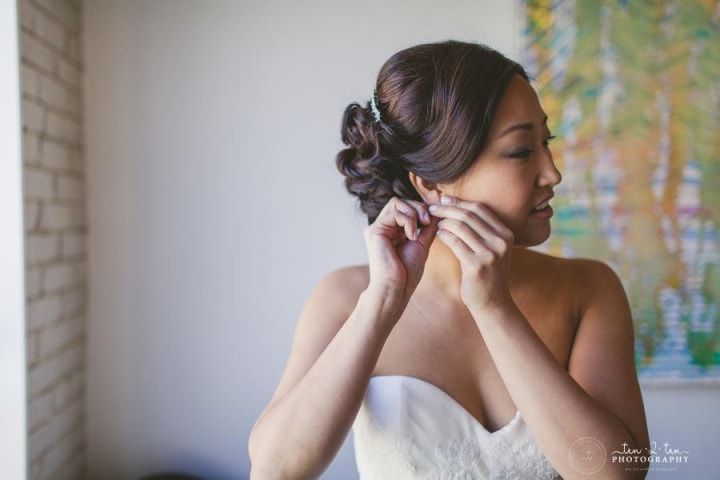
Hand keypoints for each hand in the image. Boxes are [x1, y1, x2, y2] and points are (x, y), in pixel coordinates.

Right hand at [364, 197, 438, 303]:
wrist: (396, 288)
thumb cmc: (407, 273)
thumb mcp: (422, 244)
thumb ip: (427, 227)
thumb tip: (436, 211)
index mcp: (392, 230)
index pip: (406, 206)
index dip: (421, 208)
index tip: (433, 218)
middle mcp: (383, 227)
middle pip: (400, 201)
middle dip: (418, 207)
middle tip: (427, 221)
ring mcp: (377, 228)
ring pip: (397, 202)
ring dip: (414, 213)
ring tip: (418, 231)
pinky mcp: (374, 231)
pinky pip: (394, 213)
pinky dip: (408, 221)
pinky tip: (410, 237)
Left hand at [429, 195, 514, 311]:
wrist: (493, 303)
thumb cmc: (487, 274)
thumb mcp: (491, 249)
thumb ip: (480, 230)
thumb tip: (455, 205)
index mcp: (506, 234)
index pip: (480, 209)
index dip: (459, 202)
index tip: (443, 200)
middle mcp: (501, 241)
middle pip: (469, 215)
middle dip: (447, 209)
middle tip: (431, 208)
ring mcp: (490, 253)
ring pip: (461, 227)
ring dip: (443, 221)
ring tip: (433, 222)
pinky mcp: (477, 265)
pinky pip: (455, 242)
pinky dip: (443, 235)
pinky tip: (437, 234)